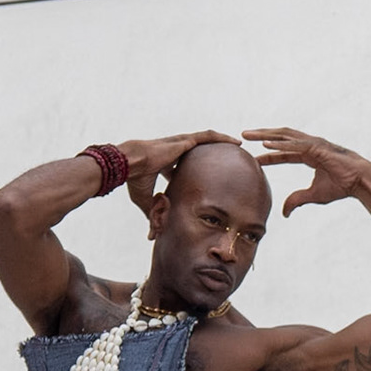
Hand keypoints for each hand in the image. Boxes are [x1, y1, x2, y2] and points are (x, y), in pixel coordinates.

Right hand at [116, 129, 239, 212]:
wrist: (131, 164)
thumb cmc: (135, 179)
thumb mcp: (144, 199)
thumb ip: (153, 212)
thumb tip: (153, 233)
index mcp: (167, 163)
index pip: (185, 166)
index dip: (197, 171)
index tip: (209, 179)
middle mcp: (175, 151)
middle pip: (199, 153)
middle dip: (214, 156)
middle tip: (229, 162)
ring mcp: (181, 145)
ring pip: (206, 141)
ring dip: (222, 143)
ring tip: (239, 147)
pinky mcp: (185, 141)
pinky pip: (208, 137)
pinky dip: (222, 138)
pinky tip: (236, 141)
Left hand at [243, 128, 370, 216]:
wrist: (360, 182)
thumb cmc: (341, 186)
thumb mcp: (313, 195)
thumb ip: (297, 200)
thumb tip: (283, 213)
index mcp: (309, 155)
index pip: (284, 153)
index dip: (268, 155)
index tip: (253, 157)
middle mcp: (309, 146)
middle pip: (280, 138)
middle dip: (261, 136)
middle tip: (243, 136)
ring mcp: (313, 144)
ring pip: (284, 136)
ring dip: (265, 135)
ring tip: (249, 135)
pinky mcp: (318, 147)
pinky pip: (295, 144)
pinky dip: (280, 144)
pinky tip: (266, 144)